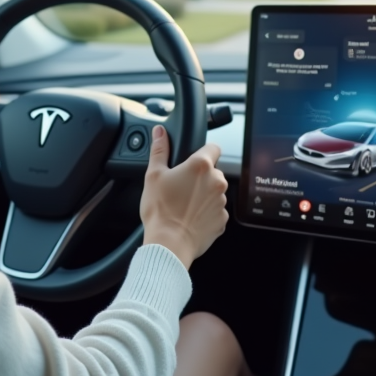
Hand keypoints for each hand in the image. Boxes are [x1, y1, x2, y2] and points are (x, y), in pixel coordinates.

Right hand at [139, 125, 228, 270]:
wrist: (168, 244)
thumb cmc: (160, 210)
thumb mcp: (153, 175)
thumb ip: (159, 149)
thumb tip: (160, 132)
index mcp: (201, 166)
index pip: (213, 147)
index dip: (203, 151)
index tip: (192, 161)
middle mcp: (217, 181)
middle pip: (213, 171)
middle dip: (200, 176)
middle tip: (180, 186)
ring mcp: (222, 202)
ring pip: (214, 191)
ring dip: (203, 194)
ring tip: (183, 204)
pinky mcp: (222, 220)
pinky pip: (215, 211)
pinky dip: (205, 212)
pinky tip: (189, 217)